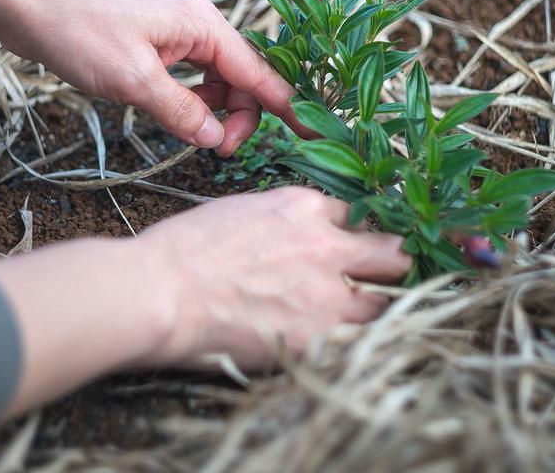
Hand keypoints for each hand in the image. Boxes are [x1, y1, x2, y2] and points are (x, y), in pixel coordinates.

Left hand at [0, 0, 298, 156]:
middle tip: (216, 150)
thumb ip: (182, 112)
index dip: (286, 108)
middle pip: (242, 78)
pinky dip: (192, 98)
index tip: (311, 137)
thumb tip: (216, 140)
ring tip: (196, 136)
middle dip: (240, 116)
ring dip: (214, 109)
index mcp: (205, 26)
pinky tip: (176, 114)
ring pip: (216, 79)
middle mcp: (199, 25)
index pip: (259, 73)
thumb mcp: (134, 80)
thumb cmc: (79, 32)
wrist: (28, 2)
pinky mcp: (156, 41)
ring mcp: (177, 32)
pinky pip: (191, 75)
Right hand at [135, 187, 411, 367]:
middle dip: (392, 264)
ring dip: (374, 309)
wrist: (162, 292)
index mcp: (304, 208)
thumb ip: (285, 221)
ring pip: (384, 303)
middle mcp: (326, 246)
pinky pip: (356, 344)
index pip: (357, 214)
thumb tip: (301, 237)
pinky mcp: (318, 339)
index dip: (357, 232)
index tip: (357, 246)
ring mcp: (327, 295)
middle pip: (391, 253)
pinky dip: (349, 344)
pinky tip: (333, 346)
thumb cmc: (186, 250)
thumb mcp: (243, 211)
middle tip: (387, 277)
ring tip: (356, 318)